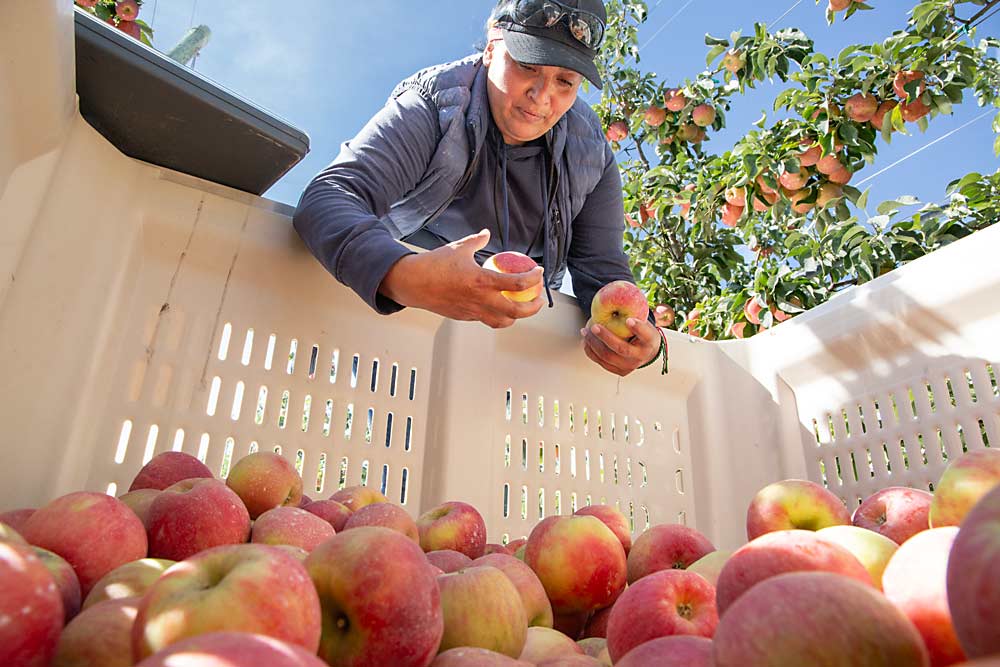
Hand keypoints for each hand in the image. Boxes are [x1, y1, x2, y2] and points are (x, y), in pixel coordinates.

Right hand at [379, 229, 544, 327]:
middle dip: (533, 307)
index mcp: (482, 280)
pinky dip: (496, 315)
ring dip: (516, 317)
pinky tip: (497, 306)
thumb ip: (477, 241)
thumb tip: (487, 233)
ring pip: (502, 322)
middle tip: (538, 299)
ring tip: (521, 308)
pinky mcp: (464, 317)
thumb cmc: (434, 264)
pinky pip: (485, 320)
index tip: (538, 272)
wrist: (412, 283)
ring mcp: (472, 311)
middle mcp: (480, 299)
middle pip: (516, 311)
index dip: (533, 278)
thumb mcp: (459, 247)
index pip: (517, 283)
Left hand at [580, 316, 662, 376]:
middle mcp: (640, 356)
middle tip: (594, 326)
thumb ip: (635, 314)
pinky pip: (602, 362)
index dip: (638, 328)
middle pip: (621, 348)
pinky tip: (586, 342)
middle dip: (605, 337)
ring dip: (593, 344)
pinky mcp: (619, 371)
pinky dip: (591, 351)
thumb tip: (620, 292)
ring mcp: (629, 366)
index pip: (646, 335)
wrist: (648, 352)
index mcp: (650, 342)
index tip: (629, 320)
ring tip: (585, 332)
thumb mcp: (645, 322)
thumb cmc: (643, 333)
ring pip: (608, 357)